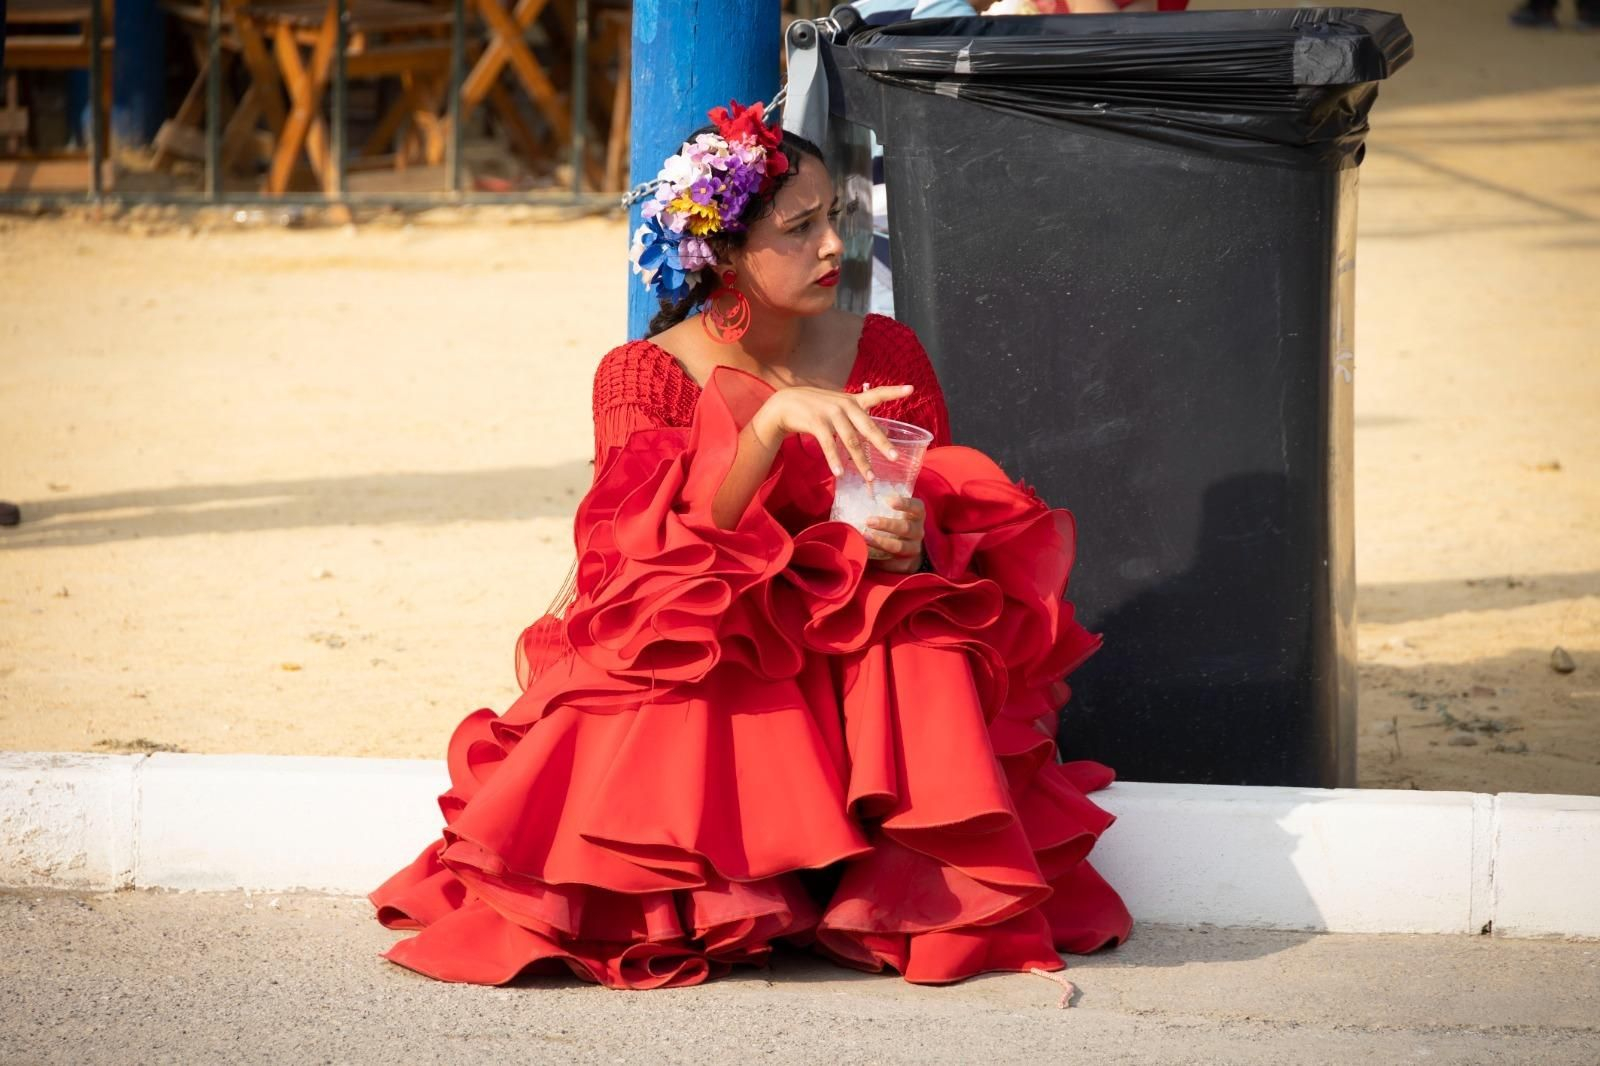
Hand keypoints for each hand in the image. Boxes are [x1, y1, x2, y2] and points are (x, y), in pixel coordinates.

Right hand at [750, 383, 914, 482]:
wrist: (786, 404)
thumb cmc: (816, 408)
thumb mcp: (838, 408)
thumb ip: (858, 419)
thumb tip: (880, 434)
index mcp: (853, 401)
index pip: (877, 394)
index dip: (894, 391)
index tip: (911, 389)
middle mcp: (845, 405)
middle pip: (868, 426)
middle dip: (882, 443)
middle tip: (895, 457)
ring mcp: (831, 414)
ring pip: (850, 441)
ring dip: (860, 461)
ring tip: (869, 477)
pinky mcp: (817, 423)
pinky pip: (829, 445)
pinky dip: (834, 460)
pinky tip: (840, 474)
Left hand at [865, 495, 925, 572]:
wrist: (909, 548)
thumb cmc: (896, 523)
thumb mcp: (895, 512)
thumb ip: (882, 503)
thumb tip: (859, 491)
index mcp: (917, 515)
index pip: (916, 507)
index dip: (905, 503)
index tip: (889, 501)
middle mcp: (918, 531)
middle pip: (905, 528)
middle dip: (887, 524)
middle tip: (869, 520)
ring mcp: (914, 548)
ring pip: (899, 547)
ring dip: (881, 543)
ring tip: (865, 538)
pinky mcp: (908, 564)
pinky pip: (895, 564)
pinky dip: (881, 561)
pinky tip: (868, 556)